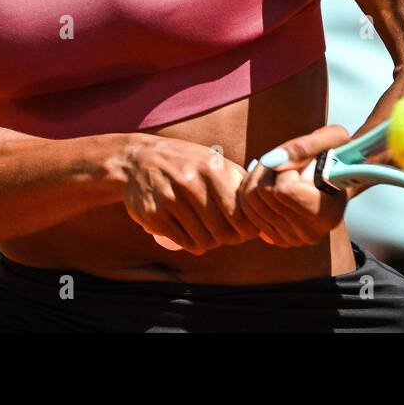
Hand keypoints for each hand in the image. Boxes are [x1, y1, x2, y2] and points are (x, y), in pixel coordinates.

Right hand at [120, 136, 262, 253]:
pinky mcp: (154, 215)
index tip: (247, 229)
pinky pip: (185, 243)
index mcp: (212, 168)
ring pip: (205, 241)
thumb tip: (265, 208)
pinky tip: (193, 235)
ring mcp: (170, 199)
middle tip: (229, 235)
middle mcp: (191, 182)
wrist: (138, 159)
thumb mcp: (212, 161)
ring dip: (212, 242)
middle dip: (231, 238)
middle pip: (224, 232)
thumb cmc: (185, 163)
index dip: (248, 228)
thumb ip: (238, 181)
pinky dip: (193, 244)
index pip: (241, 213)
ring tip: (210, 234)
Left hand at [236, 124, 353, 248]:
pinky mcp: (277, 239)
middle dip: (268, 170)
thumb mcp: (332, 138)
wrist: (338, 176)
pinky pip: (246, 210)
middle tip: (285, 163)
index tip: (301, 164)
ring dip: (258, 178)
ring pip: (250, 201)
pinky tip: (270, 184)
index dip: (286, 169)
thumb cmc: (337, 154)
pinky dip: (252, 190)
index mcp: (327, 214)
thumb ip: (304, 147)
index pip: (284, 190)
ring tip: (279, 171)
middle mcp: (310, 233)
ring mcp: (292, 239)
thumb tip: (271, 162)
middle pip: (262, 194)